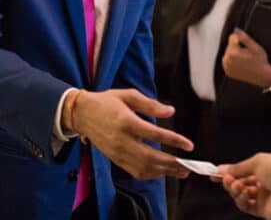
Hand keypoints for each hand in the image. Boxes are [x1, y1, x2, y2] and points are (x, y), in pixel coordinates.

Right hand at [66, 89, 193, 179]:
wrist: (81, 114)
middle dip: (172, 163)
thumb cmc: (105, 102)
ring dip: (165, 172)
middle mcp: (121, 140)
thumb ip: (150, 104)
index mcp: (126, 121)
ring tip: (181, 171)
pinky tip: (163, 172)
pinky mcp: (115, 159)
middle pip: (151, 157)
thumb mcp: (128, 95)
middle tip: (188, 164)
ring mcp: (117, 152)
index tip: (188, 145)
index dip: (174, 140)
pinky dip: (151, 175)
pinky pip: (135, 172)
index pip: (154, 134)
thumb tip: (170, 111)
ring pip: (144, 168)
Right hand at [217, 151, 270, 219]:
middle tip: (225, 179)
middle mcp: (266, 181)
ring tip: (236, 185)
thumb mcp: (257, 161)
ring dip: (235, 189)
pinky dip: (241, 199)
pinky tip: (243, 194)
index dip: (230, 170)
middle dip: (231, 180)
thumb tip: (222, 169)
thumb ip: (238, 167)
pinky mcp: (263, 209)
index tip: (215, 173)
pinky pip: (246, 205)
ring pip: (241, 194)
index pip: (244, 168)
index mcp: (268, 166)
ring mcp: (265, 196)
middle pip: (241, 181)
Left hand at [221, 28, 270, 86]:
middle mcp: (227, 60)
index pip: (232, 38)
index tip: (247, 46)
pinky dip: (233, 61)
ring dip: (234, 54)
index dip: (240, 40)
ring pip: (228, 53)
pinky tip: (242, 64)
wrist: (262, 76)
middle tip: (247, 54)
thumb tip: (235, 30)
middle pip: (229, 46)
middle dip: (237, 47)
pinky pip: (228, 62)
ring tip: (245, 59)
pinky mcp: (228, 72)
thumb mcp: (255, 47)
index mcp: (232, 52)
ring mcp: (226, 67)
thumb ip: (244, 38)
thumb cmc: (260, 61)